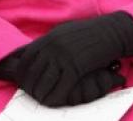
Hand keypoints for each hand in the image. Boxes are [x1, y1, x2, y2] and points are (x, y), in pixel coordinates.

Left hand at [14, 12, 132, 106]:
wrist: (110, 32)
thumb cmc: (88, 33)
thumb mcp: (63, 32)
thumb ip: (48, 42)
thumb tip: (33, 51)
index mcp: (48, 38)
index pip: (26, 58)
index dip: (22, 72)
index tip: (22, 81)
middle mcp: (52, 47)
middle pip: (32, 71)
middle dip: (29, 85)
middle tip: (31, 94)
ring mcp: (63, 57)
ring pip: (44, 81)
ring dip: (40, 93)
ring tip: (40, 99)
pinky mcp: (76, 67)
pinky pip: (61, 87)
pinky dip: (55, 97)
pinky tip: (53, 102)